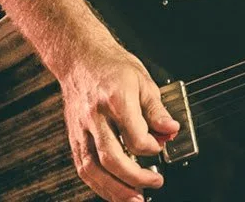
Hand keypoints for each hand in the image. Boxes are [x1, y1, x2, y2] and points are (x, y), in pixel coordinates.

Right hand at [57, 39, 179, 201]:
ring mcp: (81, 127)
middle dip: (135, 177)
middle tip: (155, 182)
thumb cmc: (111, 65)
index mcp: (115, 98)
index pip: (135, 136)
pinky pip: (83, 166)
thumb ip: (156, 109)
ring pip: (93, 168)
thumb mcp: (142, 79)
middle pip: (112, 157)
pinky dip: (98, 184)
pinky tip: (113, 190)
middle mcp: (95, 115)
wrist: (80, 56)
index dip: (152, 146)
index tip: (160, 145)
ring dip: (114, 190)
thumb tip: (171, 130)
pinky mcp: (73, 135)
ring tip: (134, 200)